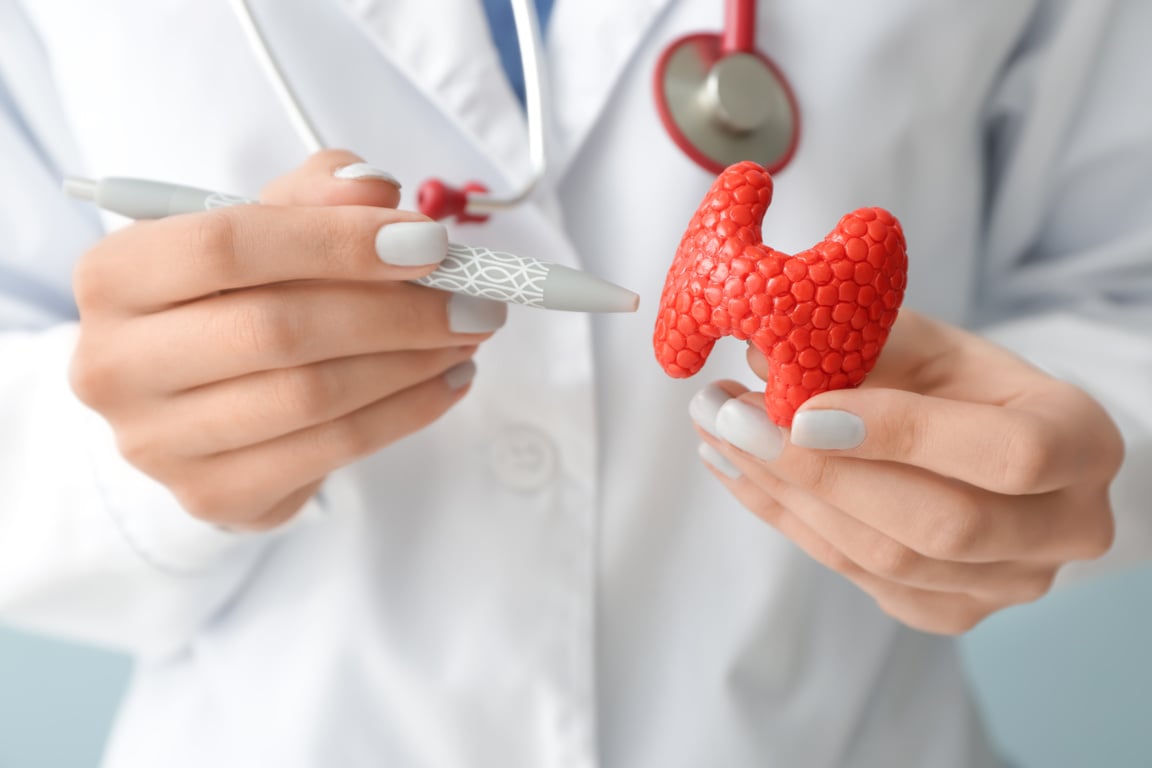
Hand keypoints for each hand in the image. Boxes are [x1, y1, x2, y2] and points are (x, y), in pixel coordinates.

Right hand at [70, 150, 505, 530]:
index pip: (226, 246)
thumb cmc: (233, 298)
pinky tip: (445, 381)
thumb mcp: (263, 227)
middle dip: (396, 312)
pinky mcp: (212, 495)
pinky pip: (331, 451)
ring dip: (411, 363)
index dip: (337, 242)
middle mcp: (117, 363)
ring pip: (311, 397)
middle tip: (473, 299)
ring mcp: (158, 442)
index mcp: (115, 276)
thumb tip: (374, 189)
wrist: (192, 400)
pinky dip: (406, 413)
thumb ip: (314, 196)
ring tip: (467, 336)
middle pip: (276, 330)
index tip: (428, 242)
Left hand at [690, 310, 1122, 633]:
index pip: (1006, 454)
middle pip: (938, 525)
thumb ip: (863, 348)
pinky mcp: (950, 612)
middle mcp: (1064, 529)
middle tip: (727, 417)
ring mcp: (1009, 586)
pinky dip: (784, 519)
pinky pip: (854, 574)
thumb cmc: (969, 387)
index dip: (903, 434)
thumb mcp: (934, 347)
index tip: (805, 407)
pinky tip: (735, 470)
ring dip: (782, 494)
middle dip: (818, 472)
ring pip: (885, 560)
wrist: (1003, 453)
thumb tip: (761, 359)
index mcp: (1081, 443)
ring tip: (714, 433)